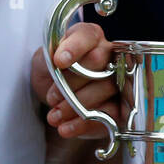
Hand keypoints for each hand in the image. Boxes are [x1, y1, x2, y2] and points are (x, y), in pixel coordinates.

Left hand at [30, 23, 124, 139]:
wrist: (55, 95)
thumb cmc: (52, 72)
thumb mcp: (44, 62)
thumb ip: (50, 57)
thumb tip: (59, 62)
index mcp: (89, 37)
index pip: (87, 35)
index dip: (75, 47)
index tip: (59, 61)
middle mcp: (109, 54)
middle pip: (98, 62)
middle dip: (71, 83)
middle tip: (52, 97)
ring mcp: (119, 79)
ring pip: (105, 88)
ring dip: (76, 105)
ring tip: (54, 116)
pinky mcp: (120, 105)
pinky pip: (108, 114)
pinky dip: (84, 124)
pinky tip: (66, 128)